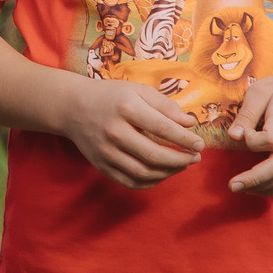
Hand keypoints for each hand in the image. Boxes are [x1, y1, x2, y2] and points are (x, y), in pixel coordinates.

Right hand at [57, 74, 203, 188]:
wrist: (72, 106)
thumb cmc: (111, 96)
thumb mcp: (138, 91)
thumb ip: (165, 105)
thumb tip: (189, 123)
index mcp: (126, 108)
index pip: (163, 128)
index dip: (185, 139)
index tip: (200, 144)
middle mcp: (114, 131)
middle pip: (154, 155)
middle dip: (180, 160)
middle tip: (195, 157)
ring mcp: (106, 151)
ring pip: (143, 173)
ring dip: (168, 173)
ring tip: (181, 165)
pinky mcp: (101, 165)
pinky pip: (130, 182)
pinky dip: (150, 182)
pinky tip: (162, 173)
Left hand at [226, 69, 272, 194]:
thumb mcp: (262, 90)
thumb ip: (247, 113)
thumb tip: (234, 136)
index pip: (271, 139)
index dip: (253, 140)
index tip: (244, 133)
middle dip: (253, 178)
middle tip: (232, 185)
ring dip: (260, 187)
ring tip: (239, 188)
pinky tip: (255, 189)